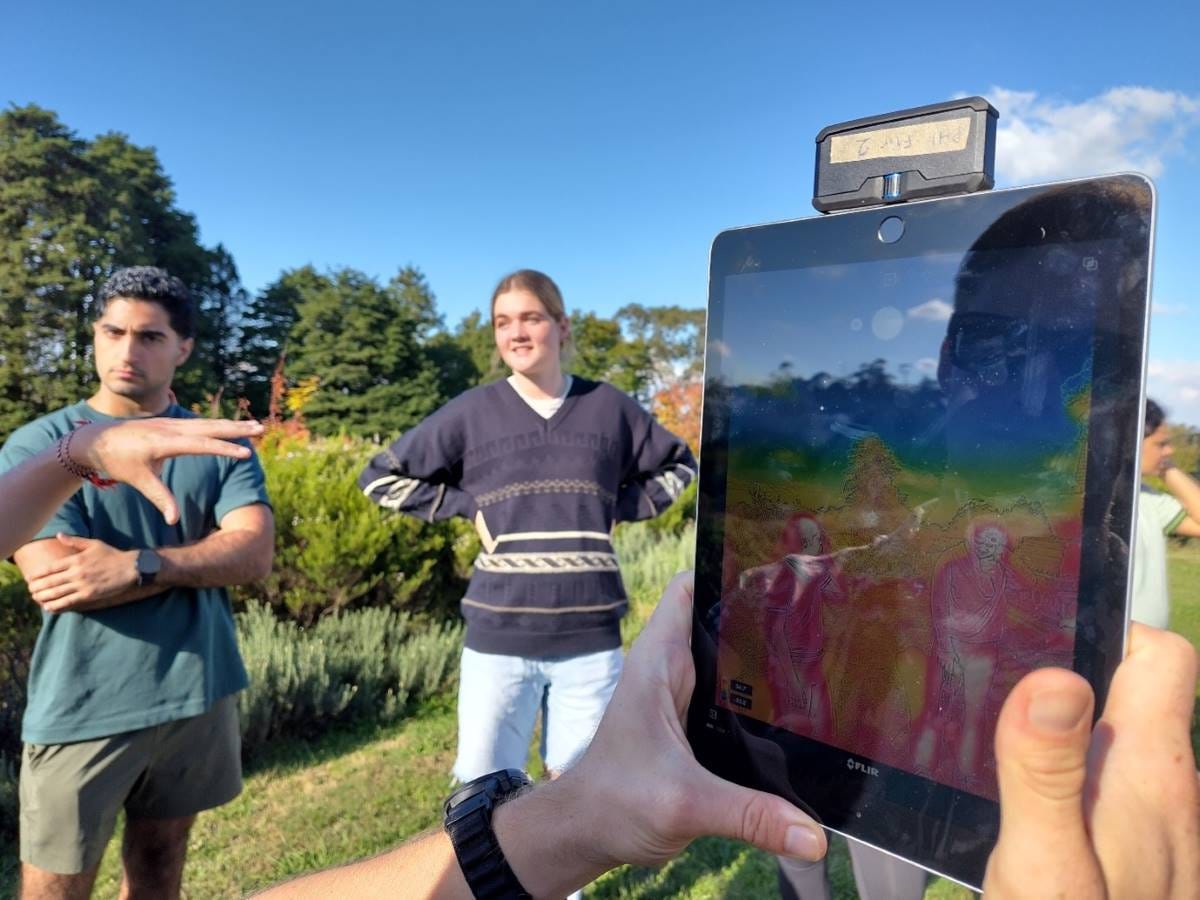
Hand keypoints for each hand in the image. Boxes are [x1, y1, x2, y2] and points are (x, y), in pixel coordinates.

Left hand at [25, 534, 137, 611]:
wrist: (130, 568)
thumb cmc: (112, 555)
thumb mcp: (94, 544)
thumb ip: (75, 541)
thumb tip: (58, 535)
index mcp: (76, 560)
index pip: (50, 568)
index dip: (37, 574)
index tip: (29, 577)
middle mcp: (76, 573)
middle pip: (50, 582)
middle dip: (37, 587)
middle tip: (29, 590)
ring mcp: (82, 585)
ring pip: (56, 593)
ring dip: (43, 597)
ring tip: (35, 598)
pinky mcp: (89, 595)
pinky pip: (68, 602)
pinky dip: (57, 605)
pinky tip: (49, 607)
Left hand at [70, 417, 263, 524]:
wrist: (94, 440)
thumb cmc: (117, 462)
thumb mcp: (138, 481)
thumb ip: (160, 498)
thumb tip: (173, 520)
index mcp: (164, 442)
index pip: (201, 445)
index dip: (225, 450)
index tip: (246, 453)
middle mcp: (170, 428)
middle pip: (211, 427)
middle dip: (237, 429)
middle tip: (261, 429)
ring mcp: (170, 422)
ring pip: (208, 422)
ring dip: (232, 424)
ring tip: (255, 426)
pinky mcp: (169, 422)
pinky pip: (200, 423)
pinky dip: (218, 425)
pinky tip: (231, 427)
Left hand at [566, 572, 826, 869]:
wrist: (587, 835)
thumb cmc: (613, 802)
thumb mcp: (685, 803)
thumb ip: (750, 815)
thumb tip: (813, 835)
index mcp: (660, 661)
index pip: (692, 587)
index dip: (730, 568)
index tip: (783, 568)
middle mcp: (673, 669)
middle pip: (723, 621)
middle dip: (767, 616)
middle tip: (824, 613)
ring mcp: (685, 696)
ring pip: (733, 661)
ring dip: (768, 661)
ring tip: (824, 654)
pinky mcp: (697, 726)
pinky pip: (737, 699)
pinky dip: (765, 701)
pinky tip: (803, 711)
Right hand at [983, 623, 1198, 897]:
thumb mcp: (1045, 865)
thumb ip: (1045, 773)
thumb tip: (1053, 679)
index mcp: (1148, 773)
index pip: (1160, 656)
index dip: (1107, 631)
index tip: (1039, 636)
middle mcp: (1170, 792)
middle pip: (1133, 698)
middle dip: (1067, 680)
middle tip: (990, 687)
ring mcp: (1161, 830)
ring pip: (1118, 746)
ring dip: (1064, 734)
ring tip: (996, 740)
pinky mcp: (1145, 858)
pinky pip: (1111, 791)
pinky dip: (1071, 778)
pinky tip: (1024, 804)